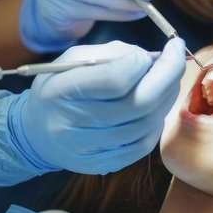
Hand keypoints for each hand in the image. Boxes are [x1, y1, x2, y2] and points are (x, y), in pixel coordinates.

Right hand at [12, 38, 185, 174]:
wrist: (36, 133)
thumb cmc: (59, 88)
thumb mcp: (72, 60)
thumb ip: (110, 54)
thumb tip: (151, 57)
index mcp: (61, 91)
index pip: (115, 78)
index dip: (144, 60)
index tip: (159, 47)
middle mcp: (74, 124)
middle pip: (139, 103)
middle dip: (168, 75)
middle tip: (176, 56)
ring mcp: (90, 150)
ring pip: (147, 124)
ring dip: (165, 97)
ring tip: (166, 79)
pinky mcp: (104, 165)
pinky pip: (144, 144)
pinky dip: (156, 121)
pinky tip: (153, 106)